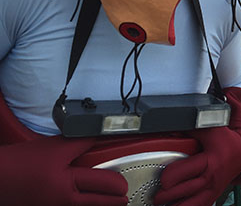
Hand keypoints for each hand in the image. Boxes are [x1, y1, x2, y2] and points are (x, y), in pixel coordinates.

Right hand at [0, 136, 127, 205]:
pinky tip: (91, 203)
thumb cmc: (20, 163)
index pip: (101, 180)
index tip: (124, 182)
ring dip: (102, 205)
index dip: (116, 181)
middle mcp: (63, 200)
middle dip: (115, 198)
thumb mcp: (54, 147)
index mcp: (66, 181)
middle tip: (124, 194)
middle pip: (99, 201)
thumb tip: (99, 138)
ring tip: (115, 202)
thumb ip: (80, 143)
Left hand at [155, 88, 240, 205]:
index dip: (168, 176)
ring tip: (162, 201)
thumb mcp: (210, 129)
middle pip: (181, 192)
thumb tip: (170, 124)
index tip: (162, 176)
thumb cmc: (226, 140)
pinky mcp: (211, 198)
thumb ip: (189, 127)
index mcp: (210, 160)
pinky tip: (174, 204)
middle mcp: (210, 178)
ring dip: (172, 205)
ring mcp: (211, 190)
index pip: (181, 173)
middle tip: (156, 191)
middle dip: (164, 194)